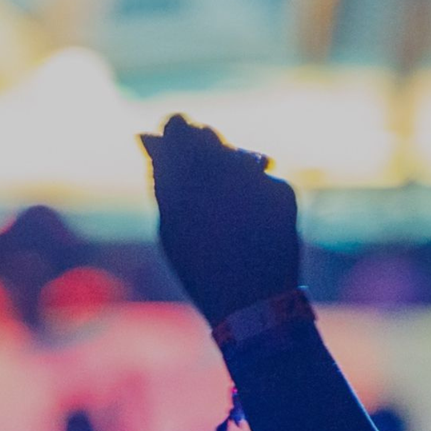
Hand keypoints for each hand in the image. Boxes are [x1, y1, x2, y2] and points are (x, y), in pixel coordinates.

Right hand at [141, 113, 302, 323]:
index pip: (180, 128)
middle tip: (197, 177)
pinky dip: (252, 189)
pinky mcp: (283, 190)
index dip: (174, 129)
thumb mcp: (170, 227)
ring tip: (222, 205)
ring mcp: (259, 180)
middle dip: (201, 148)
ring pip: (238, 155)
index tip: (171, 135)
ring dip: (228, 167)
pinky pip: (262, 177)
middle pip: (210, 137)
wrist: (254, 302)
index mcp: (191, 177)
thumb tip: (148, 138)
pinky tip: (247, 218)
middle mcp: (227, 171)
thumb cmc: (201, 268)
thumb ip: (161, 179)